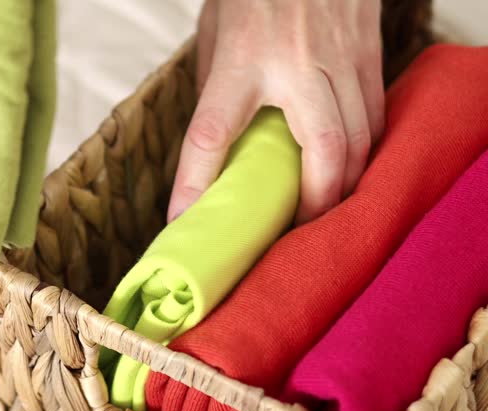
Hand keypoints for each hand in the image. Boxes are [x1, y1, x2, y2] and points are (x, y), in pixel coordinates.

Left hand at [168, 0, 384, 223]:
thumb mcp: (215, 34)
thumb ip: (216, 89)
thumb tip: (218, 146)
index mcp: (241, 59)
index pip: (211, 132)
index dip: (195, 183)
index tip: (182, 220)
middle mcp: (295, 64)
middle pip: (321, 149)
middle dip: (315, 203)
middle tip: (296, 230)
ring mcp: (339, 59)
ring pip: (359, 139)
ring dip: (345, 185)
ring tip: (323, 209)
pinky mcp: (367, 55)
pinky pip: (375, 117)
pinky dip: (364, 152)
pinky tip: (349, 169)